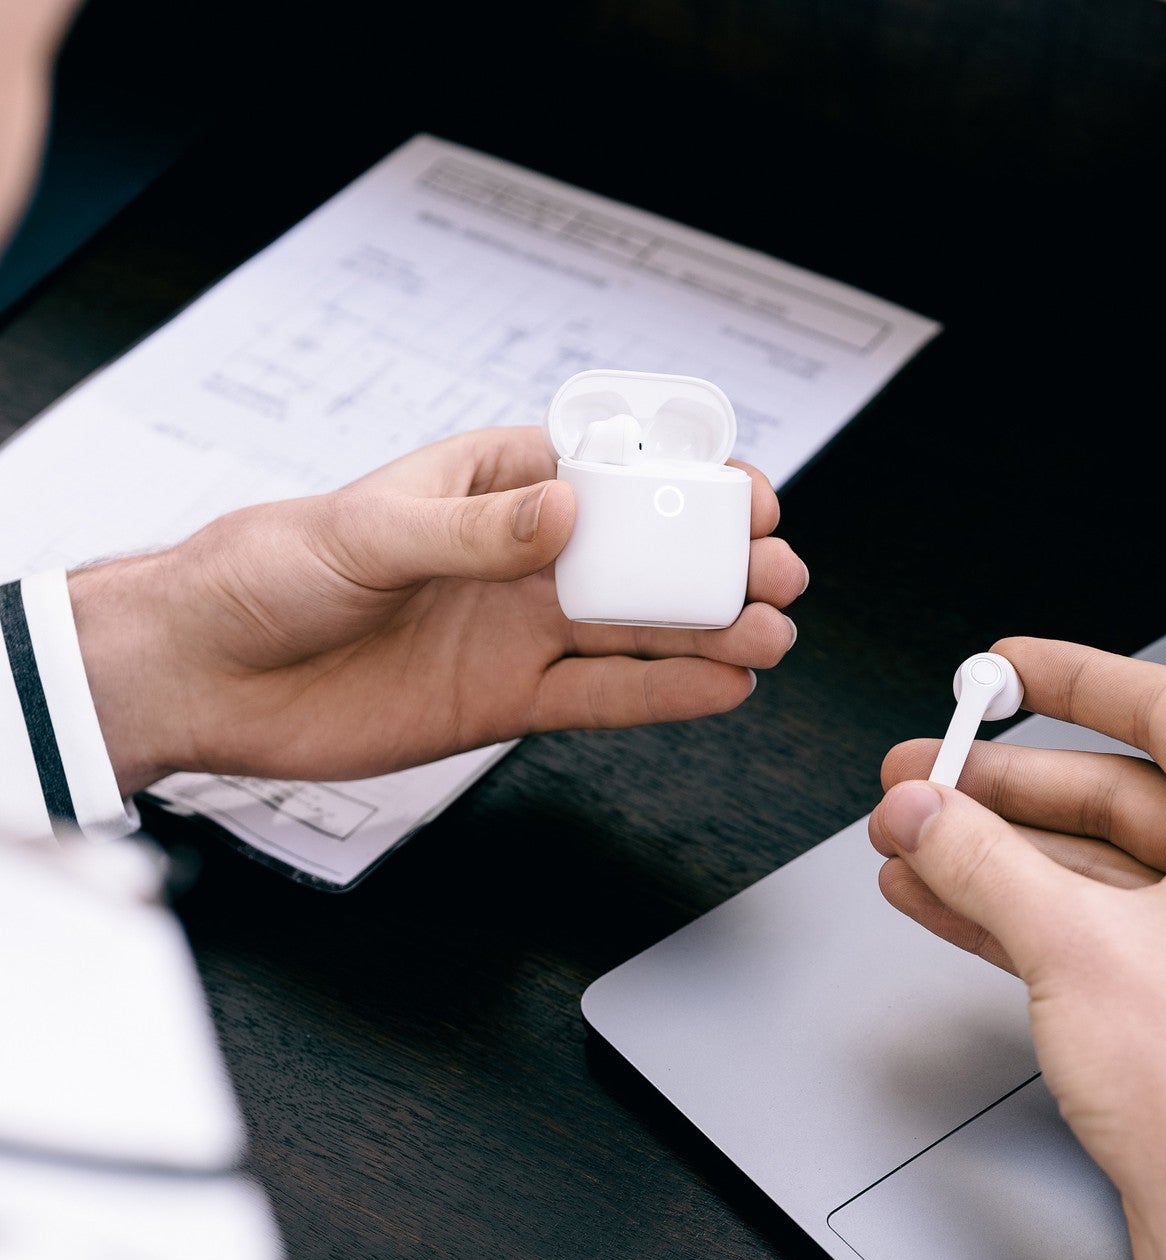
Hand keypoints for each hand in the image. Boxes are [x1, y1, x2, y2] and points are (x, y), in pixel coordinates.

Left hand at [69, 426, 805, 793]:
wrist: (211, 674)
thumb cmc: (268, 572)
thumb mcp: (367, 532)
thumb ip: (474, 530)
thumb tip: (567, 517)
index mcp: (490, 487)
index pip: (608, 475)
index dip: (683, 483)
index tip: (745, 493)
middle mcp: (519, 560)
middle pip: (641, 558)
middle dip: (714, 563)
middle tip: (777, 573)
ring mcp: (519, 632)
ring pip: (636, 631)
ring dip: (708, 632)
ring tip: (770, 634)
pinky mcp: (509, 700)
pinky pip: (602, 698)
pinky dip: (663, 695)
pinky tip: (720, 687)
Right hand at [868, 636, 1165, 1259]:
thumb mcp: (1073, 944)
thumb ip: (982, 860)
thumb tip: (924, 809)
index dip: (1075, 678)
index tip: (1006, 667)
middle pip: (1110, 793)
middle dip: (1002, 787)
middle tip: (924, 774)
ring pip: (1084, 865)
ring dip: (990, 851)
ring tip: (906, 837)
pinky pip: (1077, 925)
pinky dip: (1005, 909)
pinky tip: (934, 897)